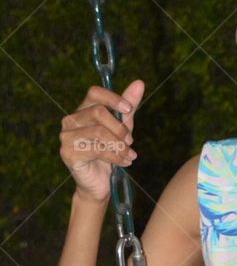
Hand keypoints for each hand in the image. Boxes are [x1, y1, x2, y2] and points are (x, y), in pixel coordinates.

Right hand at [59, 79, 142, 202]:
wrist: (99, 183)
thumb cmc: (110, 152)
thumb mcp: (122, 127)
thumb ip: (128, 106)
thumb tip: (140, 82)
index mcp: (82, 110)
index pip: (94, 93)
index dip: (113, 98)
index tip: (129, 110)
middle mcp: (70, 120)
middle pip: (98, 112)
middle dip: (119, 127)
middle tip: (130, 140)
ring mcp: (66, 137)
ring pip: (99, 132)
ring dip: (120, 145)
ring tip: (130, 155)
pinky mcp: (68, 153)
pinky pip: (96, 149)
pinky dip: (115, 156)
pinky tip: (124, 162)